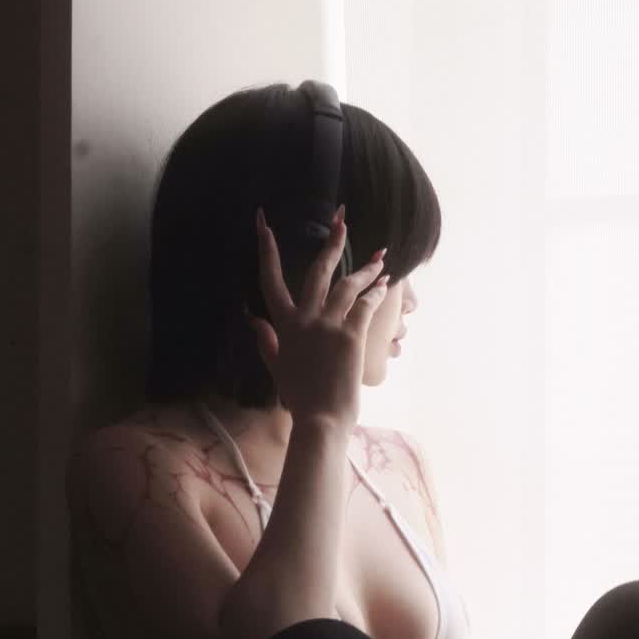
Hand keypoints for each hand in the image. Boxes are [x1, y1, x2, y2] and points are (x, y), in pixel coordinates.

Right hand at [244, 204, 388, 427]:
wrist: (320, 418)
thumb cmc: (299, 396)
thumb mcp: (276, 366)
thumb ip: (265, 340)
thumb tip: (252, 321)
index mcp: (283, 325)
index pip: (269, 278)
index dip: (265, 248)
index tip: (263, 221)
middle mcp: (304, 319)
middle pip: (318, 271)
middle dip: (333, 242)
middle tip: (343, 219)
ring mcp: (328, 326)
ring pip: (348, 285)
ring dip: (367, 269)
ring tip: (381, 258)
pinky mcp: (351, 336)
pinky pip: (366, 306)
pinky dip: (377, 293)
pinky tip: (386, 285)